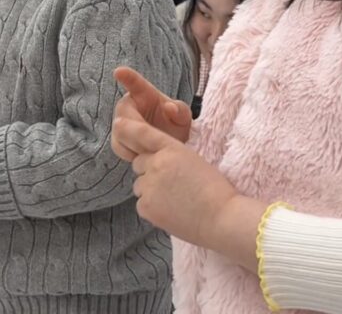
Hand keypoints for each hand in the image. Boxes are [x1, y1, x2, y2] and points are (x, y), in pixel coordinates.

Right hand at [112, 67, 190, 161]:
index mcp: (143, 93)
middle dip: (137, 130)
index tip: (119, 72)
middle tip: (153, 139)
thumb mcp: (184, 117)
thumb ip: (181, 111)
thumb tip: (170, 107)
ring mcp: (120, 122)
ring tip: (152, 149)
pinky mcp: (118, 139)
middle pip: (123, 117)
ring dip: (135, 143)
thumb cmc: (175, 124)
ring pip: (119, 133)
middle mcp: (128, 105)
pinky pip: (119, 146)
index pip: (134, 82)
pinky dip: (132, 152)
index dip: (126, 77)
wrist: (168, 143)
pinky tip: (144, 155)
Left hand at [114, 116, 237, 247]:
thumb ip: (171, 159)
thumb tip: (153, 168)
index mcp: (172, 149)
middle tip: (173, 184)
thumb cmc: (215, 190)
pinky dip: (153, 208)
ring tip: (176, 200)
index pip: (144, 134)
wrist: (222, 218)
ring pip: (140, 185)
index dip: (129, 128)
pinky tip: (173, 212)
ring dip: (151, 190)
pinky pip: (142, 204)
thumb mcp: (195, 161)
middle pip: (140, 163)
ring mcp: (149, 186)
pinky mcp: (146, 207)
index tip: (118, 124)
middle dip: (150, 171)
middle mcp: (156, 163)